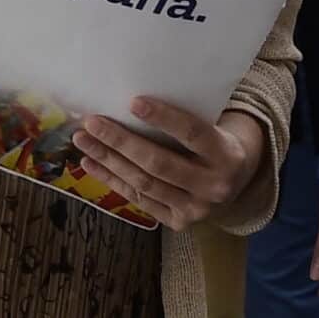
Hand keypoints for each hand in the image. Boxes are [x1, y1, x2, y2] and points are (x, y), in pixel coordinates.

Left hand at [74, 99, 262, 230]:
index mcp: (226, 154)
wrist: (235, 182)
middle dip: (121, 140)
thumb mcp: (211, 125)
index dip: (164, 118)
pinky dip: (112, 180)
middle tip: (92, 121)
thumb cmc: (212, 141)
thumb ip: (183, 116)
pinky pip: (139, 199)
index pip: (192, 133)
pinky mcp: (179, 222)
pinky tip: (91, 163)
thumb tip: (131, 95)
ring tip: (83, 140)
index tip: (132, 102)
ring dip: (108, 160)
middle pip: (159, 162)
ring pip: (144, 183)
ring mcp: (197, 209)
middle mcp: (214, 186)